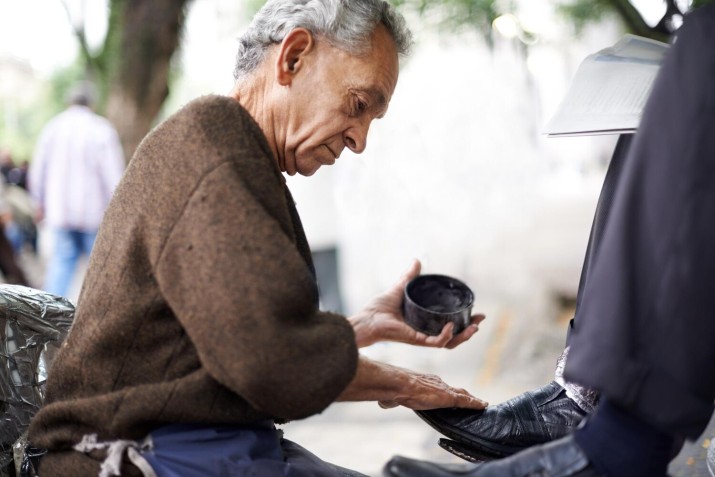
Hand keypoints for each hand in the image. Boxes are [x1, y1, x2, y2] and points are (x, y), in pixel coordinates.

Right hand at [338, 356, 487, 410]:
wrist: (399, 384)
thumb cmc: (394, 388)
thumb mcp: (394, 395)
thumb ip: (391, 399)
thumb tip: (384, 403)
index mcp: (425, 381)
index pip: (440, 386)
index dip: (446, 390)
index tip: (450, 393)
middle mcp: (437, 383)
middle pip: (453, 389)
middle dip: (462, 393)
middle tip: (472, 398)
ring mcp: (444, 389)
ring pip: (462, 394)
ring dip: (471, 399)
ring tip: (480, 403)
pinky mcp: (449, 397)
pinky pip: (466, 401)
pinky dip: (475, 403)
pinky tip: (483, 405)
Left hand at [349, 258, 485, 347]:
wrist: (367, 318)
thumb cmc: (379, 308)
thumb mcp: (400, 288)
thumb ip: (409, 277)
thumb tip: (417, 261)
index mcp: (424, 323)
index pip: (449, 326)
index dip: (464, 322)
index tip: (476, 313)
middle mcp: (425, 332)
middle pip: (453, 337)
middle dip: (469, 330)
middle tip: (479, 321)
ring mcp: (422, 338)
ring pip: (449, 343)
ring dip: (463, 336)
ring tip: (473, 327)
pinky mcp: (416, 340)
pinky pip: (436, 342)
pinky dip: (445, 336)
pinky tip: (450, 326)